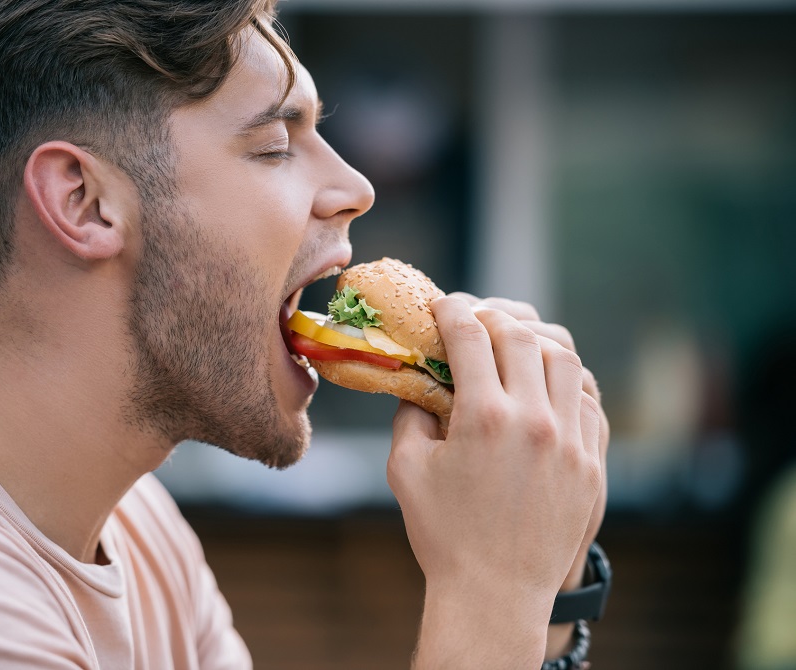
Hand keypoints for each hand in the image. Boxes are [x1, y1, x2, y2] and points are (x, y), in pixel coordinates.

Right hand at [388, 293, 603, 665]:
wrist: (496, 594)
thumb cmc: (442, 534)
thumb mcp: (406, 469)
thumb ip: (409, 414)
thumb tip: (417, 380)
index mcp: (483, 417)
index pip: (469, 336)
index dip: (452, 311)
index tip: (443, 305)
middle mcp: (534, 420)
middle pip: (521, 336)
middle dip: (493, 318)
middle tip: (475, 320)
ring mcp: (570, 441)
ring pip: (565, 360)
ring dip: (535, 341)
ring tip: (514, 344)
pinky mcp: (592, 463)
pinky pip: (588, 400)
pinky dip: (565, 380)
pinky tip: (546, 383)